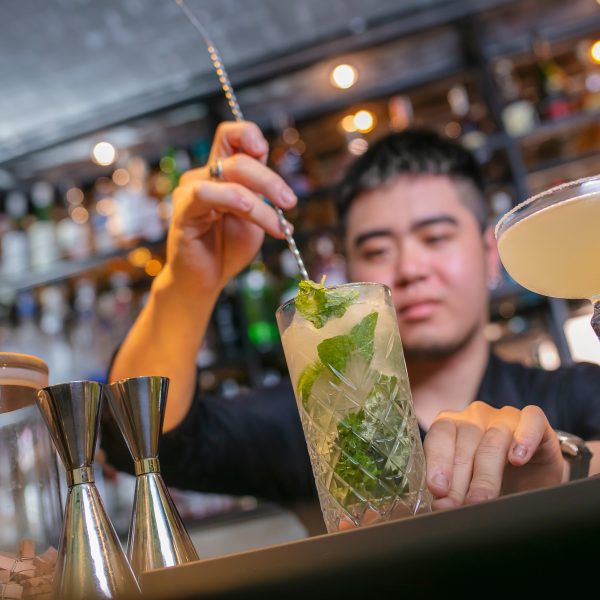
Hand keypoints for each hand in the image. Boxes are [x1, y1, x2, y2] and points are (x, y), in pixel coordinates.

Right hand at [165, 121, 296, 294]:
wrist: (207, 279)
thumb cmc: (228, 248)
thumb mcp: (255, 217)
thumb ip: (262, 196)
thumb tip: (282, 187)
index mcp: (221, 174)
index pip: (230, 135)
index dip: (247, 133)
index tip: (264, 151)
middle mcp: (204, 176)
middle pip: (238, 157)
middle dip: (271, 181)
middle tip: (289, 203)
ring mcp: (190, 191)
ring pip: (229, 175)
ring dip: (260, 202)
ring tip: (279, 226)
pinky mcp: (182, 210)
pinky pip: (204, 192)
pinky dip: (232, 198)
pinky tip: (248, 210)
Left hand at [424, 401, 563, 509]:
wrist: (535, 482)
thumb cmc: (494, 483)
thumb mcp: (467, 486)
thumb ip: (451, 490)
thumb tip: (441, 509)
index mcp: (452, 426)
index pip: (439, 436)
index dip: (437, 463)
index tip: (437, 491)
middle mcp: (475, 416)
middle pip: (464, 444)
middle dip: (459, 480)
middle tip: (456, 507)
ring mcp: (505, 416)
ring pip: (494, 439)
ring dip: (486, 474)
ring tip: (482, 500)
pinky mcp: (536, 421)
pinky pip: (531, 419)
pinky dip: (525, 437)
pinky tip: (518, 460)